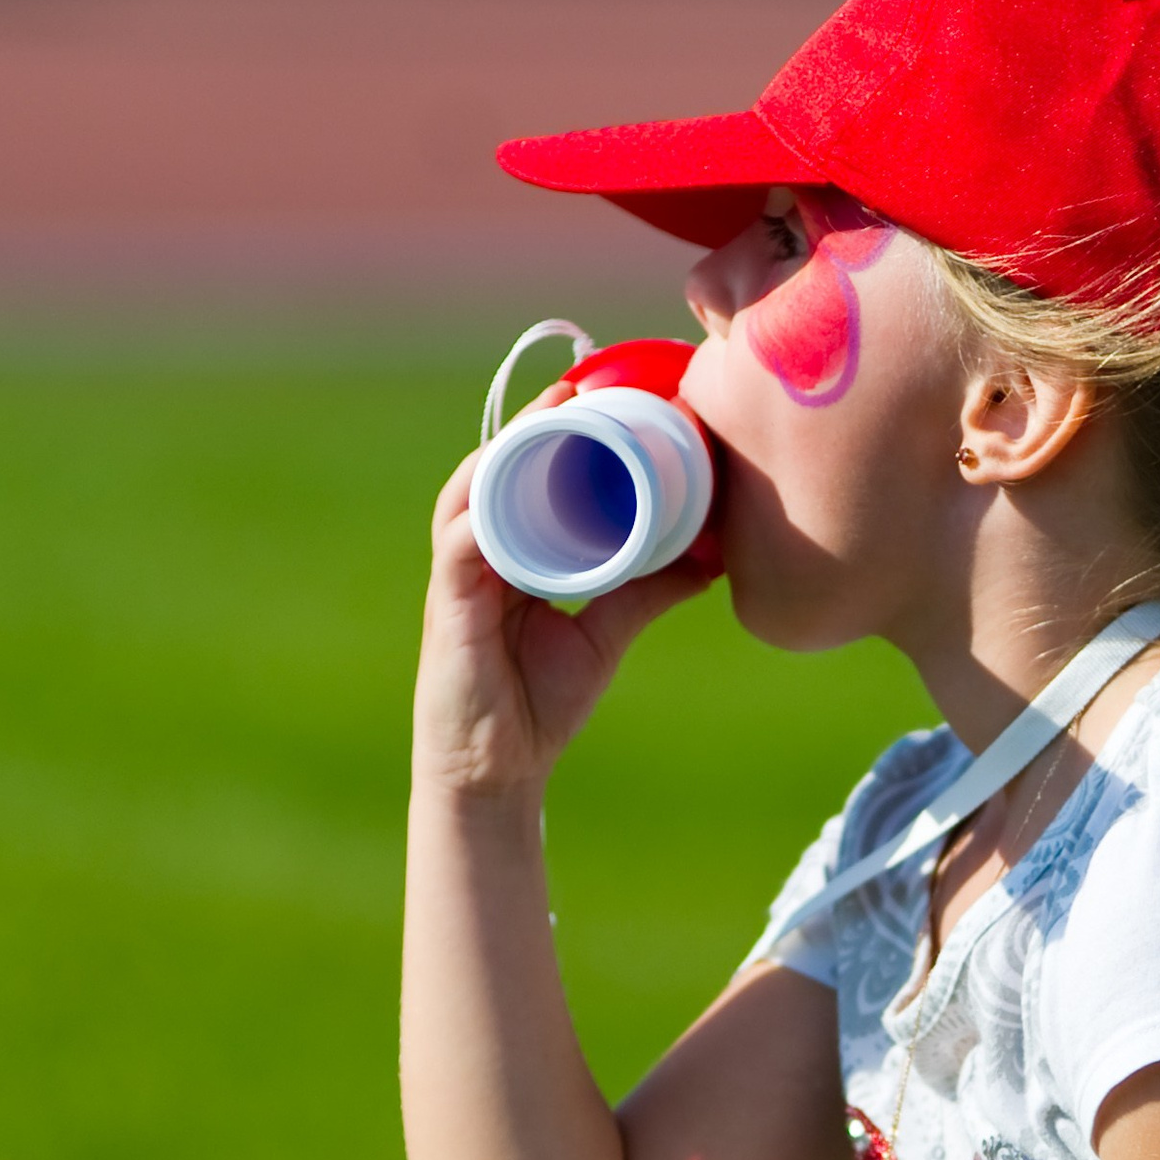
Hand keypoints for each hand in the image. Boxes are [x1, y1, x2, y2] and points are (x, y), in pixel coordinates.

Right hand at [412, 397, 700, 803]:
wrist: (500, 772)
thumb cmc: (539, 702)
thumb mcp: (607, 631)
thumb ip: (649, 589)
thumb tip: (710, 556)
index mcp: (508, 551)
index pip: (521, 476)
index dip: (549, 431)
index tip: (593, 392)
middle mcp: (477, 553)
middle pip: (493, 470)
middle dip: (529, 423)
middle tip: (575, 387)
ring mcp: (458, 578)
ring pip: (469, 494)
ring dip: (504, 450)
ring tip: (545, 416)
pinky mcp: (449, 608)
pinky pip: (459, 547)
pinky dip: (479, 514)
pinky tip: (503, 486)